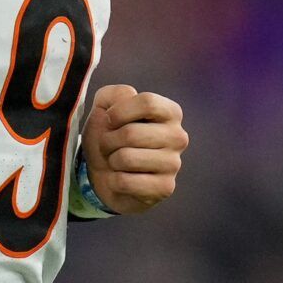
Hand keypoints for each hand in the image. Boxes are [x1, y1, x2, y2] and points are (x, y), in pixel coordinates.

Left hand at [83, 84, 187, 214]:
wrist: (104, 174)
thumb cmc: (110, 136)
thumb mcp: (105, 108)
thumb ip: (113, 94)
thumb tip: (129, 95)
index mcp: (170, 112)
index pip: (147, 102)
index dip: (119, 112)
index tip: (109, 120)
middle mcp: (178, 137)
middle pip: (131, 133)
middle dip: (107, 140)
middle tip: (108, 146)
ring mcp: (174, 164)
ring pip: (126, 158)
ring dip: (111, 160)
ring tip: (115, 161)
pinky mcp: (165, 188)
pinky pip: (125, 181)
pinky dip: (113, 181)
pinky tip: (121, 179)